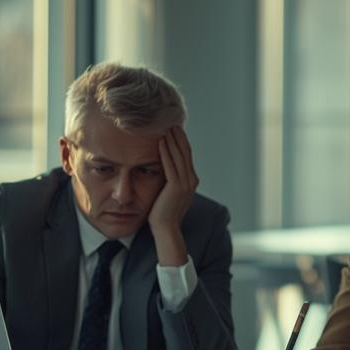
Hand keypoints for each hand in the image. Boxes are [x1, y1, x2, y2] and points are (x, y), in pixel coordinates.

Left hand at [150, 128, 198, 264]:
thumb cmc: (161, 213)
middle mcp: (191, 180)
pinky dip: (166, 152)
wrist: (165, 230)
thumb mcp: (166, 192)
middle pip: (185, 152)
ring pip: (179, 156)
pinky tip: (161, 141)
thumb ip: (167, 179)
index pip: (185, 155)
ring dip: (173, 140)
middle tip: (170, 119)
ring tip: (166, 126)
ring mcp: (186, 184)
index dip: (180, 140)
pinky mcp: (177, 187)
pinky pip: (171, 165)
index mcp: (190, 180)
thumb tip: (158, 166)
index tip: (172, 126)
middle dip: (178, 136)